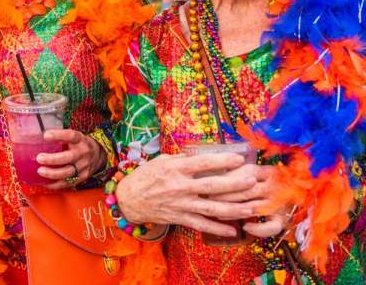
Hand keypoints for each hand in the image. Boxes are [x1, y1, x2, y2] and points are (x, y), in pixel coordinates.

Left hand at [35, 129, 106, 189]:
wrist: (99, 156)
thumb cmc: (80, 144)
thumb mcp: (75, 137)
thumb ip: (62, 137)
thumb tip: (38, 137)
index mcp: (80, 140)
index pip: (71, 135)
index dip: (58, 135)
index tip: (46, 135)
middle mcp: (83, 153)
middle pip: (69, 157)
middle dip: (53, 159)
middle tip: (39, 158)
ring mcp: (83, 167)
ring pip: (68, 172)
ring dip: (52, 173)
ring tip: (40, 171)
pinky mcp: (82, 177)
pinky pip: (67, 183)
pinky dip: (55, 184)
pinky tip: (45, 182)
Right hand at [115, 153, 257, 237]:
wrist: (130, 199)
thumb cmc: (146, 176)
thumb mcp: (162, 161)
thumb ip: (181, 159)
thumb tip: (200, 154)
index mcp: (175, 168)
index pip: (202, 163)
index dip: (221, 161)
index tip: (239, 159)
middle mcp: (179, 186)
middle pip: (212, 186)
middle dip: (234, 184)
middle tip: (252, 180)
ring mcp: (181, 204)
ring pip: (211, 208)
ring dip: (233, 208)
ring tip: (250, 207)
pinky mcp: (180, 218)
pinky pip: (202, 224)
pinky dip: (218, 228)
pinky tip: (234, 229)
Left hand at [213, 164, 289, 237]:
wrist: (288, 197)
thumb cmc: (256, 183)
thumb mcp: (249, 172)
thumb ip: (235, 169)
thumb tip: (211, 166)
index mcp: (268, 171)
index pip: (248, 172)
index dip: (228, 177)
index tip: (210, 181)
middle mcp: (277, 186)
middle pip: (249, 190)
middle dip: (226, 196)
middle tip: (209, 199)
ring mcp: (281, 204)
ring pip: (255, 207)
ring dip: (235, 212)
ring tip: (219, 213)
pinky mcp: (283, 220)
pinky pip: (272, 226)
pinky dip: (258, 228)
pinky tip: (246, 227)